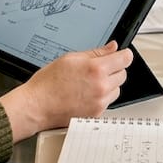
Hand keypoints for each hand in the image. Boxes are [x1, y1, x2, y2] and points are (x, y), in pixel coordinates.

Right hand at [0, 41, 132, 140]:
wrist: (37, 106)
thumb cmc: (48, 83)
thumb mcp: (70, 58)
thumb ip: (95, 53)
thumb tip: (112, 48)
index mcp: (96, 69)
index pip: (125, 59)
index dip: (123, 54)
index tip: (120, 55)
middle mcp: (101, 87)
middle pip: (123, 74)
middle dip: (114, 70)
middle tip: (96, 70)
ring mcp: (100, 102)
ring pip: (116, 89)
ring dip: (109, 85)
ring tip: (89, 84)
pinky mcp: (96, 114)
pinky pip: (108, 102)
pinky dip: (101, 98)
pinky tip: (85, 94)